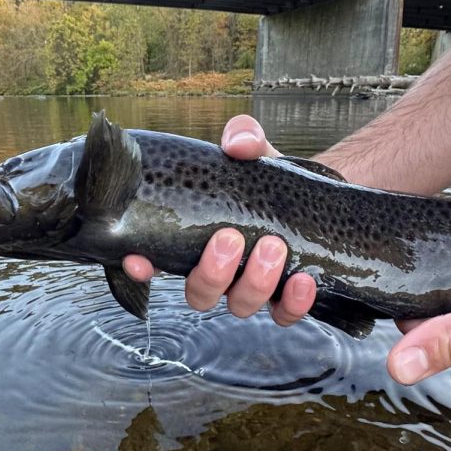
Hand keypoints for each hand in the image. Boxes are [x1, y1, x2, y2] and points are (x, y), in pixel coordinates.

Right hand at [122, 115, 317, 324]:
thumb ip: (243, 136)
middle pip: (199, 294)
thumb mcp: (253, 150)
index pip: (156, 261)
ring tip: (273, 246)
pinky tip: (303, 280)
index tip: (138, 259)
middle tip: (231, 238)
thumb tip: (238, 144)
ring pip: (239, 306)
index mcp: (193, 239)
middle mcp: (217, 271)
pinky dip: (293, 303)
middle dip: (212, 272)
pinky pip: (284, 314)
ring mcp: (250, 288)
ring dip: (254, 282)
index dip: (142, 267)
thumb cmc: (267, 177)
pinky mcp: (287, 298)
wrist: (312, 197)